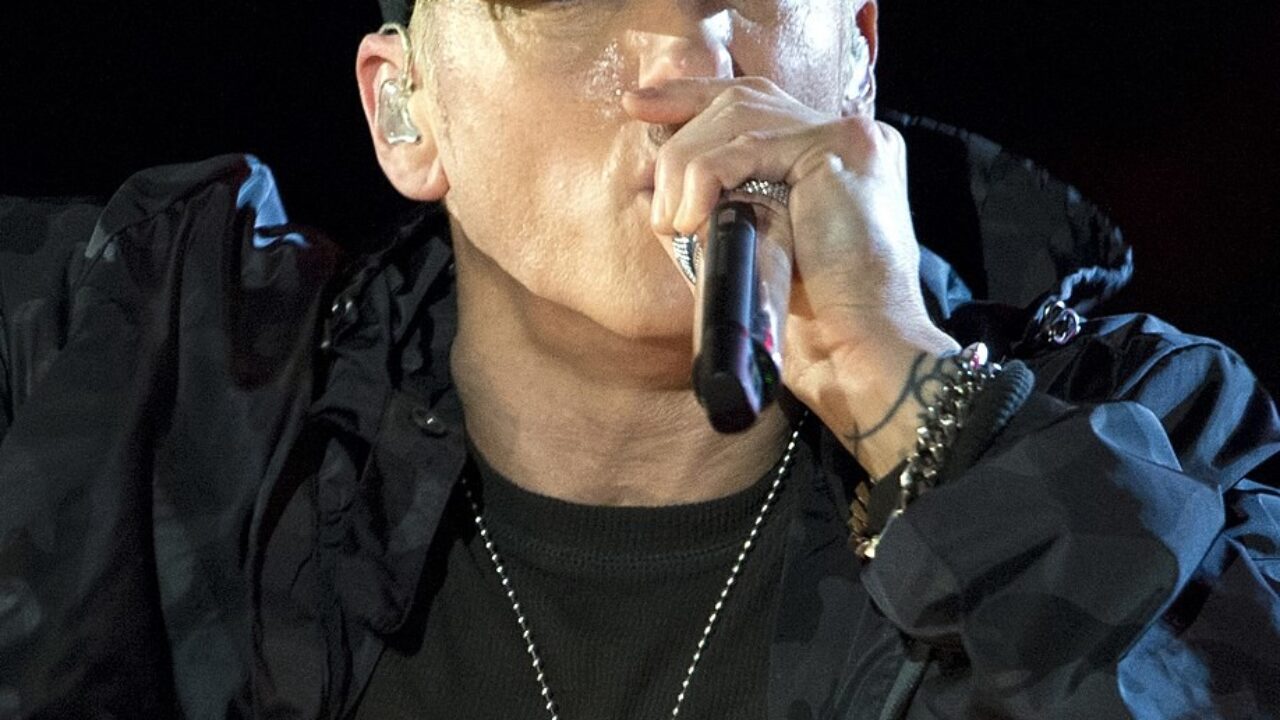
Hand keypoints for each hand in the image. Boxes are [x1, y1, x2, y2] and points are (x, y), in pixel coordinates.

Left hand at [623, 77, 958, 475]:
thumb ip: (718, 204)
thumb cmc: (809, 320)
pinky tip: (690, 217)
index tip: (641, 109)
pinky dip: (707, 176)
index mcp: (832, 156)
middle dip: (679, 114)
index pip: (756, 104)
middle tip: (641, 149)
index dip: (694, 99)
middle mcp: (849, 137)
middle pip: (744, 97)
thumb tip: (654, 178)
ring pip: (740, 117)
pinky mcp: (842, 149)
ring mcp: (851, 139)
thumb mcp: (751, 246)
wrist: (859, 351)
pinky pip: (751, 145)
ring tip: (671, 221)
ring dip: (686, 165)